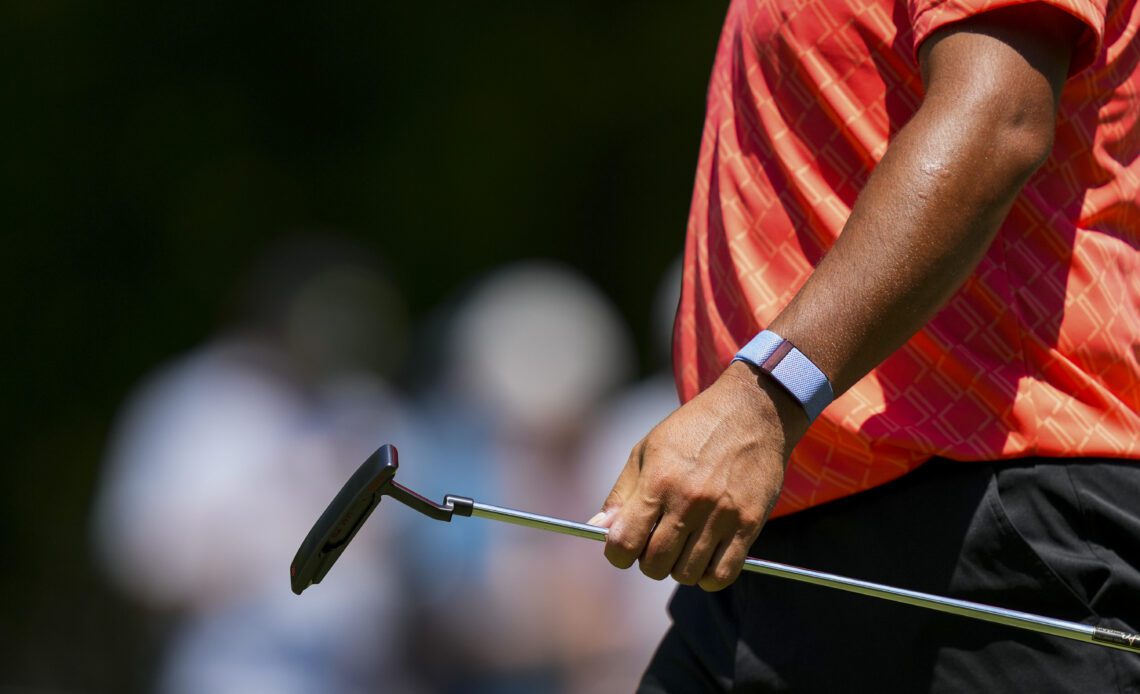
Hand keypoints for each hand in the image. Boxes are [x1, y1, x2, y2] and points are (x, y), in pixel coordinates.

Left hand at [591, 361, 808, 590]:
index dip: (618, 554)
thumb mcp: (647, 449)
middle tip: (657, 544)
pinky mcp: (749, 523)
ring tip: (683, 546)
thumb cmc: (693, 429)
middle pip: (655, 565)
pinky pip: (723, 574)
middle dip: (649, 562)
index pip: (624, 543)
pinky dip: (709, 577)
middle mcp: (688, 502)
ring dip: (680, 568)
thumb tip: (598, 528)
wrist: (751, 410)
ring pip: (688, 574)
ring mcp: (721, 515)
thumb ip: (622, 493)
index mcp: (658, 482)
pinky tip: (706, 558)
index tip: (624, 548)